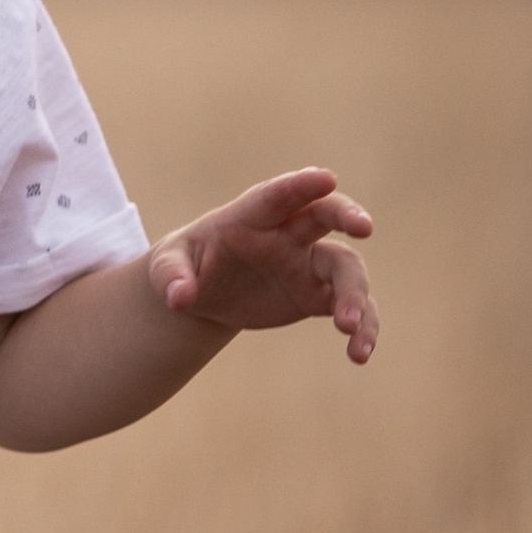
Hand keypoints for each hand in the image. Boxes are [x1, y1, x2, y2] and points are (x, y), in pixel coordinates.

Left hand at [148, 165, 376, 363]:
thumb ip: (171, 276)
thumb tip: (179, 298)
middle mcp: (289, 234)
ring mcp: (309, 264)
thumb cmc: (187, 264)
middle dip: (346, 215)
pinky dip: (363, 326)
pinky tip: (360, 353)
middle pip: (325, 214)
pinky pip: (352, 306)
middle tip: (364, 227)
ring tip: (349, 330)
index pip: (277, 195)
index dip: (300, 185)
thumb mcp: (166, 265)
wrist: (206, 293)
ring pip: (347, 269)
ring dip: (355, 295)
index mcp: (251, 216)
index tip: (325, 178)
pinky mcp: (320, 296)